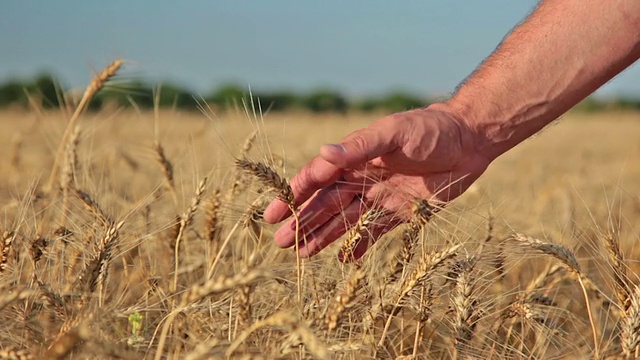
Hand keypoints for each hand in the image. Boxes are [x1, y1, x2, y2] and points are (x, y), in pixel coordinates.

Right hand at [263, 103, 490, 260]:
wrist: (469, 141)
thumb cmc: (430, 130)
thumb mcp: (394, 133)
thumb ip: (360, 146)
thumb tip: (324, 153)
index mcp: (356, 157)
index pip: (318, 178)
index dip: (295, 194)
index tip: (273, 212)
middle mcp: (363, 178)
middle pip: (326, 204)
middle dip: (303, 222)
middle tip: (280, 242)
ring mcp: (380, 196)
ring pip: (345, 220)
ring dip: (323, 236)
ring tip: (301, 254)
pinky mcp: (401, 212)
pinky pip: (374, 232)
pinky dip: (358, 245)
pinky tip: (342, 259)